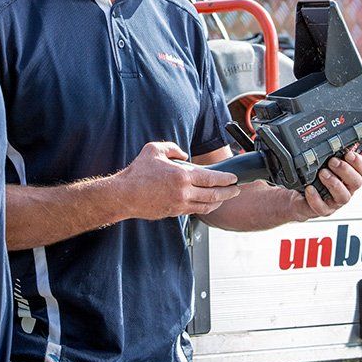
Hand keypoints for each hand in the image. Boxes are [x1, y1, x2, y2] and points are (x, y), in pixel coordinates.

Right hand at [119, 141, 239, 219]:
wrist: (124, 195)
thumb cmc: (137, 173)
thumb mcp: (154, 149)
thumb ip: (173, 149)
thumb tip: (184, 155)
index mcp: (181, 176)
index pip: (211, 178)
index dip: (225, 179)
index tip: (233, 178)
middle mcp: (183, 193)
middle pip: (213, 195)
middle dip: (228, 192)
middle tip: (237, 190)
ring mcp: (179, 205)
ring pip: (206, 206)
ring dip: (218, 202)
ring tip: (225, 198)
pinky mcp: (173, 213)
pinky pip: (194, 211)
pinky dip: (205, 208)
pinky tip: (207, 204)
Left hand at [289, 149, 361, 220]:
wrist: (299, 196)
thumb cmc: (314, 178)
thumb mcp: (323, 164)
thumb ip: (332, 154)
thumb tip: (338, 138)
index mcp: (349, 178)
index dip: (359, 163)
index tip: (349, 154)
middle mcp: (345, 190)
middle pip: (356, 183)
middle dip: (345, 170)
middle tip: (332, 161)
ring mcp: (335, 201)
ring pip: (343, 196)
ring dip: (334, 183)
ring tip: (322, 173)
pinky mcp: (323, 210)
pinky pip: (322, 207)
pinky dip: (316, 198)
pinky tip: (310, 188)